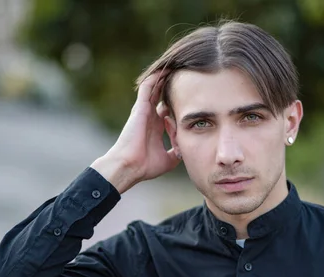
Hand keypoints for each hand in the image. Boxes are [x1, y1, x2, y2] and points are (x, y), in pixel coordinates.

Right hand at [92, 71, 180, 192]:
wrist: (130, 166)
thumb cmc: (145, 166)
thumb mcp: (168, 160)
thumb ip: (177, 152)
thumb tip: (186, 151)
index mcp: (155, 127)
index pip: (168, 110)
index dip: (179, 105)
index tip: (193, 98)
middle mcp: (150, 116)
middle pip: (162, 95)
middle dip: (173, 86)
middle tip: (187, 74)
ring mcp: (144, 110)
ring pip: (155, 87)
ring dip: (165, 76)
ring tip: (178, 63)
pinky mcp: (140, 107)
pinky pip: (148, 86)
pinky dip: (156, 76)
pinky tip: (166, 67)